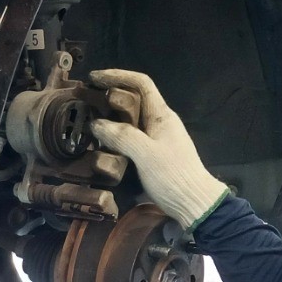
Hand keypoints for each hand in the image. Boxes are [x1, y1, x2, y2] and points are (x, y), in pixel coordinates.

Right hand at [88, 69, 228, 228]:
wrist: (195, 205)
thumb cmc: (174, 176)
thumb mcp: (145, 154)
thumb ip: (121, 136)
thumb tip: (97, 124)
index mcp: (162, 115)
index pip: (141, 83)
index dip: (118, 76)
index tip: (94, 79)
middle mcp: (160, 123)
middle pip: (134, 101)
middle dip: (110, 98)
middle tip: (86, 103)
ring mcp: (157, 140)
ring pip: (131, 121)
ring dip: (111, 119)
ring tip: (88, 123)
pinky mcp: (153, 156)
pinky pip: (131, 139)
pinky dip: (115, 138)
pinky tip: (102, 146)